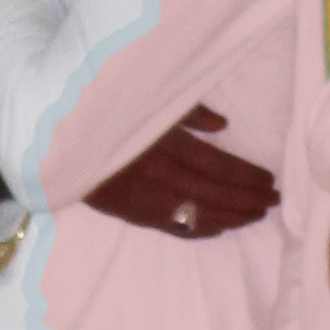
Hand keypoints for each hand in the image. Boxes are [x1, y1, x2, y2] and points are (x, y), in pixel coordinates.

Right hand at [86, 105, 279, 241]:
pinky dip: (200, 229)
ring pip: (197, 214)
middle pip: (212, 192)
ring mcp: (144, 199)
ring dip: (231, 217)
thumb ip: (187, 111)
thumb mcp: (146, 99)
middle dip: (247, 199)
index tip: (270, 180)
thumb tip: (223, 124)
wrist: (55, 142)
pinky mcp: (132, 214)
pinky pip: (173, 227)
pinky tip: (221, 228)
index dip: (246, 175)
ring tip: (256, 215)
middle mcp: (156, 175)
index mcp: (162, 143)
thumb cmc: (105, 113)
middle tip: (273, 202)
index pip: (215, 165)